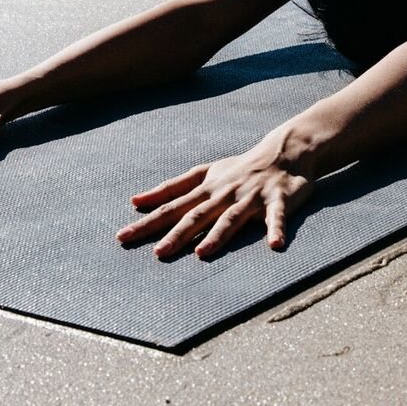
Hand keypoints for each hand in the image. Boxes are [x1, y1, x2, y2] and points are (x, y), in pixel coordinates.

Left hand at [116, 143, 312, 259]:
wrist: (283, 151)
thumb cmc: (238, 169)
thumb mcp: (203, 174)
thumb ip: (171, 188)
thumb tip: (135, 200)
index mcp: (205, 189)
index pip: (170, 207)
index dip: (148, 222)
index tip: (123, 236)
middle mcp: (224, 193)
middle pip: (196, 215)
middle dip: (177, 234)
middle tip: (158, 253)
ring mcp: (251, 196)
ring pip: (232, 217)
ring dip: (218, 235)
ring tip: (203, 254)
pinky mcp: (279, 200)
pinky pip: (277, 217)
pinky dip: (277, 229)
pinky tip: (275, 245)